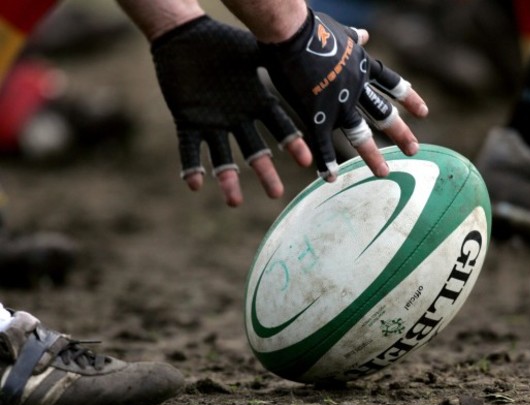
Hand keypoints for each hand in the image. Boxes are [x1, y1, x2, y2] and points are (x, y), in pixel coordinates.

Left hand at [151, 16, 311, 205]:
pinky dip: (191, 167)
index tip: (307, 161)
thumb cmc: (219, 40)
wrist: (183, 37)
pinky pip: (190, 150)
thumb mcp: (250, 50)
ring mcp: (213, 124)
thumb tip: (303, 56)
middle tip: (276, 195)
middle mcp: (238, 119)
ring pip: (223, 159)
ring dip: (228, 181)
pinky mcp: (188, 123)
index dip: (292, 144)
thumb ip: (273, 57)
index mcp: (256, 102)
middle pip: (256, 152)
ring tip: (234, 203)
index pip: (280, 128)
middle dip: (265, 174)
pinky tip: (195, 184)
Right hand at [259, 9, 427, 180]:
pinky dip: (326, 162)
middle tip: (414, 149)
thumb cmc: (311, 27)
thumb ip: (353, 39)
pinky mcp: (316, 114)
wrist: (293, 32)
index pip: (392, 85)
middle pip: (383, 114)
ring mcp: (338, 103)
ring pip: (359, 134)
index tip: (423, 112)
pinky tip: (330, 178)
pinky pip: (323, 144)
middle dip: (401, 133)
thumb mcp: (339, 32)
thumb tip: (364, 35)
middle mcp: (356, 88)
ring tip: (384, 173)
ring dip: (372, 156)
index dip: (408, 98)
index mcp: (362, 67)